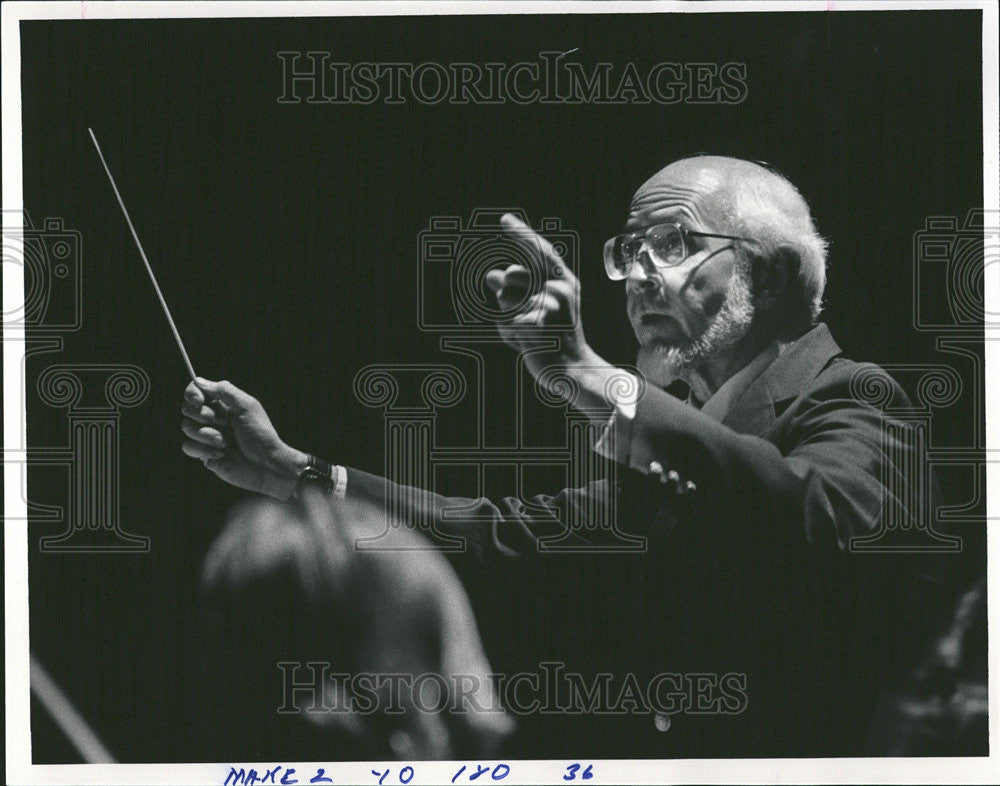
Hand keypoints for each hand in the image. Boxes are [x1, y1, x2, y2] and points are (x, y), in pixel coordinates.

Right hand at [181, 378, 306, 498]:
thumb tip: (200, 381)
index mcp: (223, 403)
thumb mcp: (247, 406)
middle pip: (187, 409)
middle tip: (225, 423)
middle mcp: (213, 417)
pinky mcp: (203, 453)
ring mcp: (207, 435)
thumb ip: (225, 391)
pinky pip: (187, 446)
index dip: (193, 394)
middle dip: (204, 416)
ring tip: (225, 443)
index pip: (197, 390)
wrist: (265, 465)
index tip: (199, 401)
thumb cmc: (260, 434)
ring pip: (187, 427)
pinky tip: (220, 453)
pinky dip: (202, 449)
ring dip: (207, 434)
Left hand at [486, 213, 617, 411]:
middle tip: (530, 321)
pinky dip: (509, 335)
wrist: (573, 370)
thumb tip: (490, 274)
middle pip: (512, 276)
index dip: (522, 234)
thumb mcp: (536, 311)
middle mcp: (560, 288)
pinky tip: (528, 345)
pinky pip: (505, 322)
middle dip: (508, 298)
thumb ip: (515, 292)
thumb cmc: (554, 339)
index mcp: (564, 281)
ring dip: (507, 319)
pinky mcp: (537, 323)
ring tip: (530, 334)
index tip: (504, 220)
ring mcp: (550, 305)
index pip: (539, 250)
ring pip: (505, 299)